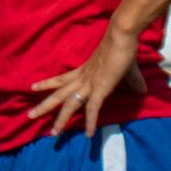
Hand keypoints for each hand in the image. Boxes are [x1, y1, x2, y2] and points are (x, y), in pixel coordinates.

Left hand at [25, 22, 140, 143]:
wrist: (121, 36)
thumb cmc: (121, 49)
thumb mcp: (125, 69)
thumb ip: (132, 82)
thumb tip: (141, 90)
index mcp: (83, 71)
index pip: (61, 79)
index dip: (47, 83)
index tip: (32, 87)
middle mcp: (82, 78)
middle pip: (58, 94)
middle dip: (44, 106)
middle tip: (29, 116)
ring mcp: (89, 84)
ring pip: (70, 104)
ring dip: (61, 120)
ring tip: (52, 134)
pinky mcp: (100, 88)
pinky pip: (93, 108)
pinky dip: (90, 121)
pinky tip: (88, 134)